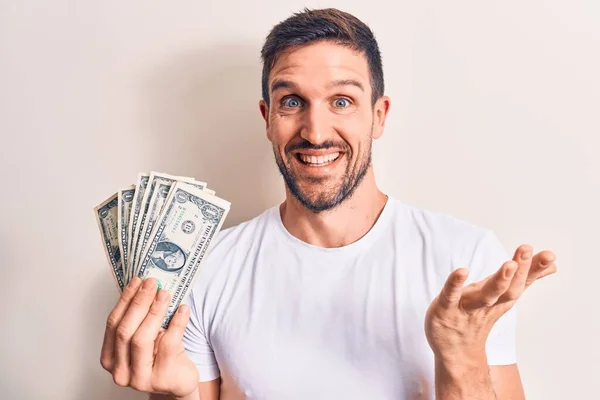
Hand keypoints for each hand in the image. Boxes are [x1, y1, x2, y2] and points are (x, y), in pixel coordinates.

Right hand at [100, 277, 198, 396]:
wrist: (179, 380)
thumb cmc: (161, 355)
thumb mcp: (147, 335)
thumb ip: (140, 316)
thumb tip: (146, 284)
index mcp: (110, 358)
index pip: (113, 324)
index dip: (125, 300)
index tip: (137, 281)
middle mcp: (120, 372)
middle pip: (125, 331)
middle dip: (139, 303)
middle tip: (152, 283)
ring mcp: (139, 379)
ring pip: (142, 339)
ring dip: (154, 311)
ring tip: (165, 294)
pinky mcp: (161, 380)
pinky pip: (168, 346)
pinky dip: (176, 324)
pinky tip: (183, 310)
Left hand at [425, 245, 556, 361]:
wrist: (454, 351)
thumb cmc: (477, 318)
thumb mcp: (501, 297)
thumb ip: (524, 280)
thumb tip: (551, 266)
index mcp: (501, 299)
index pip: (521, 282)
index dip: (534, 269)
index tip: (549, 255)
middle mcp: (488, 304)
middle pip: (508, 288)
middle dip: (519, 270)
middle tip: (527, 250)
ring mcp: (467, 307)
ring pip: (486, 295)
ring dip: (499, 281)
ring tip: (510, 264)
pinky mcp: (445, 309)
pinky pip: (450, 295)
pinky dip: (455, 283)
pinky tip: (462, 271)